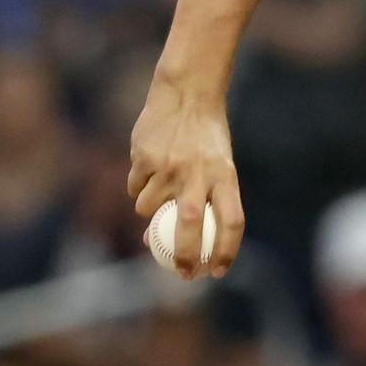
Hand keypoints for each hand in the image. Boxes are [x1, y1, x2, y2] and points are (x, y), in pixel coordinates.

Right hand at [126, 78, 244, 279]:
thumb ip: (200, 198)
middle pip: (191, 226)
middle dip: (186, 256)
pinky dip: (137, 185)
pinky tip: (149, 163)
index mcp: (225, 175)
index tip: (218, 271)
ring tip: (160, 181)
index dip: (227, 250)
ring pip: (148, 208)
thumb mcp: (216, 164)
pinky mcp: (143, 159)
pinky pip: (133, 187)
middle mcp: (198, 173)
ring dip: (149, 207)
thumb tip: (170, 242)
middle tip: (183, 273)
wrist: (187, 93)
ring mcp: (168, 166)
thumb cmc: (204, 137)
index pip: (232, 221)